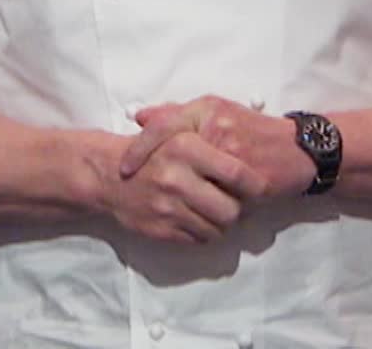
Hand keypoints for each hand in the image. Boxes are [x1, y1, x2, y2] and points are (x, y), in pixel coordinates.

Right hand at [98, 127, 268, 243]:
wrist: (108, 176)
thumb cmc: (152, 152)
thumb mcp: (179, 131)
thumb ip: (212, 141)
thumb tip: (252, 160)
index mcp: (185, 147)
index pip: (237, 173)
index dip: (256, 185)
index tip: (262, 188)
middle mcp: (176, 178)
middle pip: (231, 209)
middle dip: (241, 211)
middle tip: (241, 205)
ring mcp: (168, 207)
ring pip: (217, 229)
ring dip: (223, 224)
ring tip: (219, 212)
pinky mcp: (161, 229)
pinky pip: (199, 239)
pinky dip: (205, 233)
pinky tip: (200, 219)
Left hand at [122, 96, 316, 199]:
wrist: (298, 148)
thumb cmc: (251, 130)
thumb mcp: (214, 112)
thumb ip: (177, 115)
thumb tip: (139, 117)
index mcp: (207, 109)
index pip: (164, 126)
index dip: (140, 149)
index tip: (124, 169)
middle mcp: (218, 128)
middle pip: (174, 156)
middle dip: (155, 178)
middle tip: (140, 194)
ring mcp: (235, 155)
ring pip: (196, 183)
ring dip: (182, 198)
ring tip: (170, 207)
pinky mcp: (251, 180)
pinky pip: (220, 200)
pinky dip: (206, 210)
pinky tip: (197, 216)